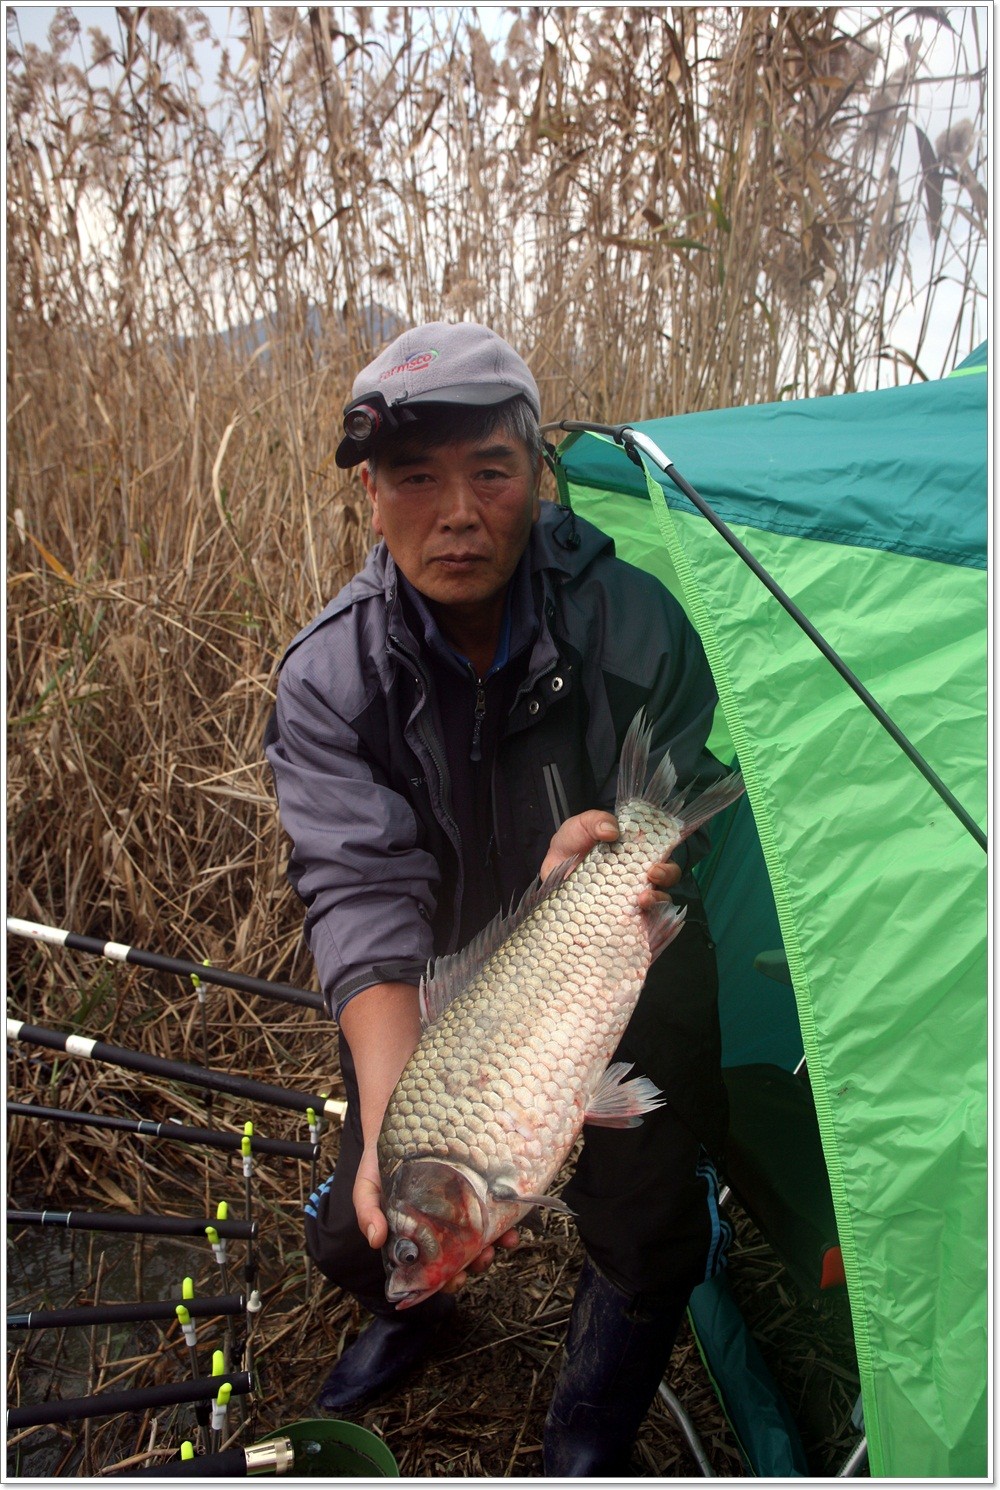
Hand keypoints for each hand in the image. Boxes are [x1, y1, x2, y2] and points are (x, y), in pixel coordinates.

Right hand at [354, 1142, 519, 1291]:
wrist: (397, 1123)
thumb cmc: (380, 1162)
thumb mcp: (367, 1186)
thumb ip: (367, 1211)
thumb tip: (375, 1239)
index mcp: (415, 1235)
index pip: (431, 1267)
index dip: (444, 1280)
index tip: (454, 1281)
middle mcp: (439, 1225)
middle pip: (462, 1254)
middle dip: (475, 1263)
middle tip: (482, 1259)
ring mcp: (459, 1206)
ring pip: (482, 1234)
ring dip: (496, 1243)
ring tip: (504, 1242)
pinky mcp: (475, 1184)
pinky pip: (494, 1206)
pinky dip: (506, 1216)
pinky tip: (512, 1218)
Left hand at [541, 810, 680, 909]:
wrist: (552, 865)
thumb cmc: (573, 842)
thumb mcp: (582, 824)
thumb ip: (597, 821)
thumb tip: (612, 831)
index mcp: (636, 854)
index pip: (663, 859)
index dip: (667, 865)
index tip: (655, 866)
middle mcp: (637, 877)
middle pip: (665, 882)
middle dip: (665, 881)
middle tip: (652, 877)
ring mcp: (627, 898)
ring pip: (654, 906)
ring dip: (654, 903)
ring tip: (642, 900)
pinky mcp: (612, 913)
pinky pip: (632, 923)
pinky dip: (637, 924)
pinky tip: (629, 921)